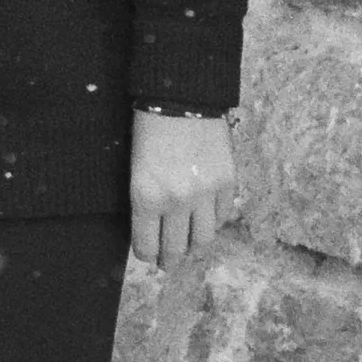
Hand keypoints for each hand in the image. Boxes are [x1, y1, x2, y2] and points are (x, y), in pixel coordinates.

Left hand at [129, 109, 238, 268]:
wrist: (180, 99)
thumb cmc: (147, 131)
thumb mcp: (134, 169)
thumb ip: (144, 201)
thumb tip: (151, 229)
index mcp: (146, 197)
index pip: (146, 245)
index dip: (147, 255)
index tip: (148, 256)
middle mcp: (176, 201)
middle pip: (175, 248)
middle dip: (169, 259)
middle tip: (167, 263)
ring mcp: (205, 193)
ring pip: (203, 238)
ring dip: (194, 245)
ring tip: (188, 245)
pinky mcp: (227, 182)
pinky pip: (222, 215)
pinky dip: (213, 221)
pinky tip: (205, 219)